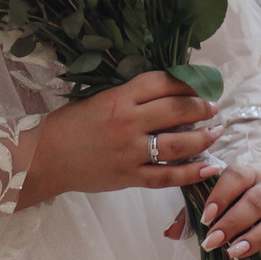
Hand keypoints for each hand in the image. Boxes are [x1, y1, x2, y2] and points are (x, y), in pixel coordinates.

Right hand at [18, 72, 222, 206]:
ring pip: (179, 144)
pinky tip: (209, 166)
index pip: (162, 83)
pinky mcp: (130, 177)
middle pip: (176, 110)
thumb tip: (168, 94)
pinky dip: (191, 173)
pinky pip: (168, 176)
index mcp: (118, 98)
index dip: (187, 82)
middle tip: (213, 108)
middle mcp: (128, 123)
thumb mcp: (98, 100)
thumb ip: (130, 97)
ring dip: (204, 137)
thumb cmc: (69, 125)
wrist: (45, 158)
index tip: (200, 85)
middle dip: (201, 108)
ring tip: (216, 132)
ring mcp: (130, 152)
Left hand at [164, 163, 260, 259]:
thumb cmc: (230, 202)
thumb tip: (170, 232)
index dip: (221, 196)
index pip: (236, 178)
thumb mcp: (210, 203)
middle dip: (232, 223)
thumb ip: (191, 214)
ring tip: (234, 253)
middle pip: (255, 202)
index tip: (205, 217)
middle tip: (212, 241)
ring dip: (255, 238)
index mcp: (247, 175)